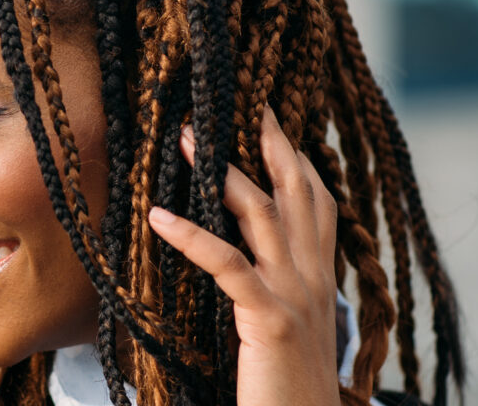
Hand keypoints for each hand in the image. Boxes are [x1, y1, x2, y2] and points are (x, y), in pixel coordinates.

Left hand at [148, 108, 340, 405]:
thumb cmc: (284, 385)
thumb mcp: (279, 325)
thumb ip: (265, 287)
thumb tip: (233, 258)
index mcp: (319, 276)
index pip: (315, 200)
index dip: (294, 154)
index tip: (267, 115)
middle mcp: (316, 277)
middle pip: (297, 189)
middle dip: (269, 140)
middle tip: (237, 100)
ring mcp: (298, 296)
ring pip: (263, 215)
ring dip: (221, 171)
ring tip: (183, 138)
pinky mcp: (273, 321)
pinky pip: (229, 265)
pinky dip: (192, 237)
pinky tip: (158, 217)